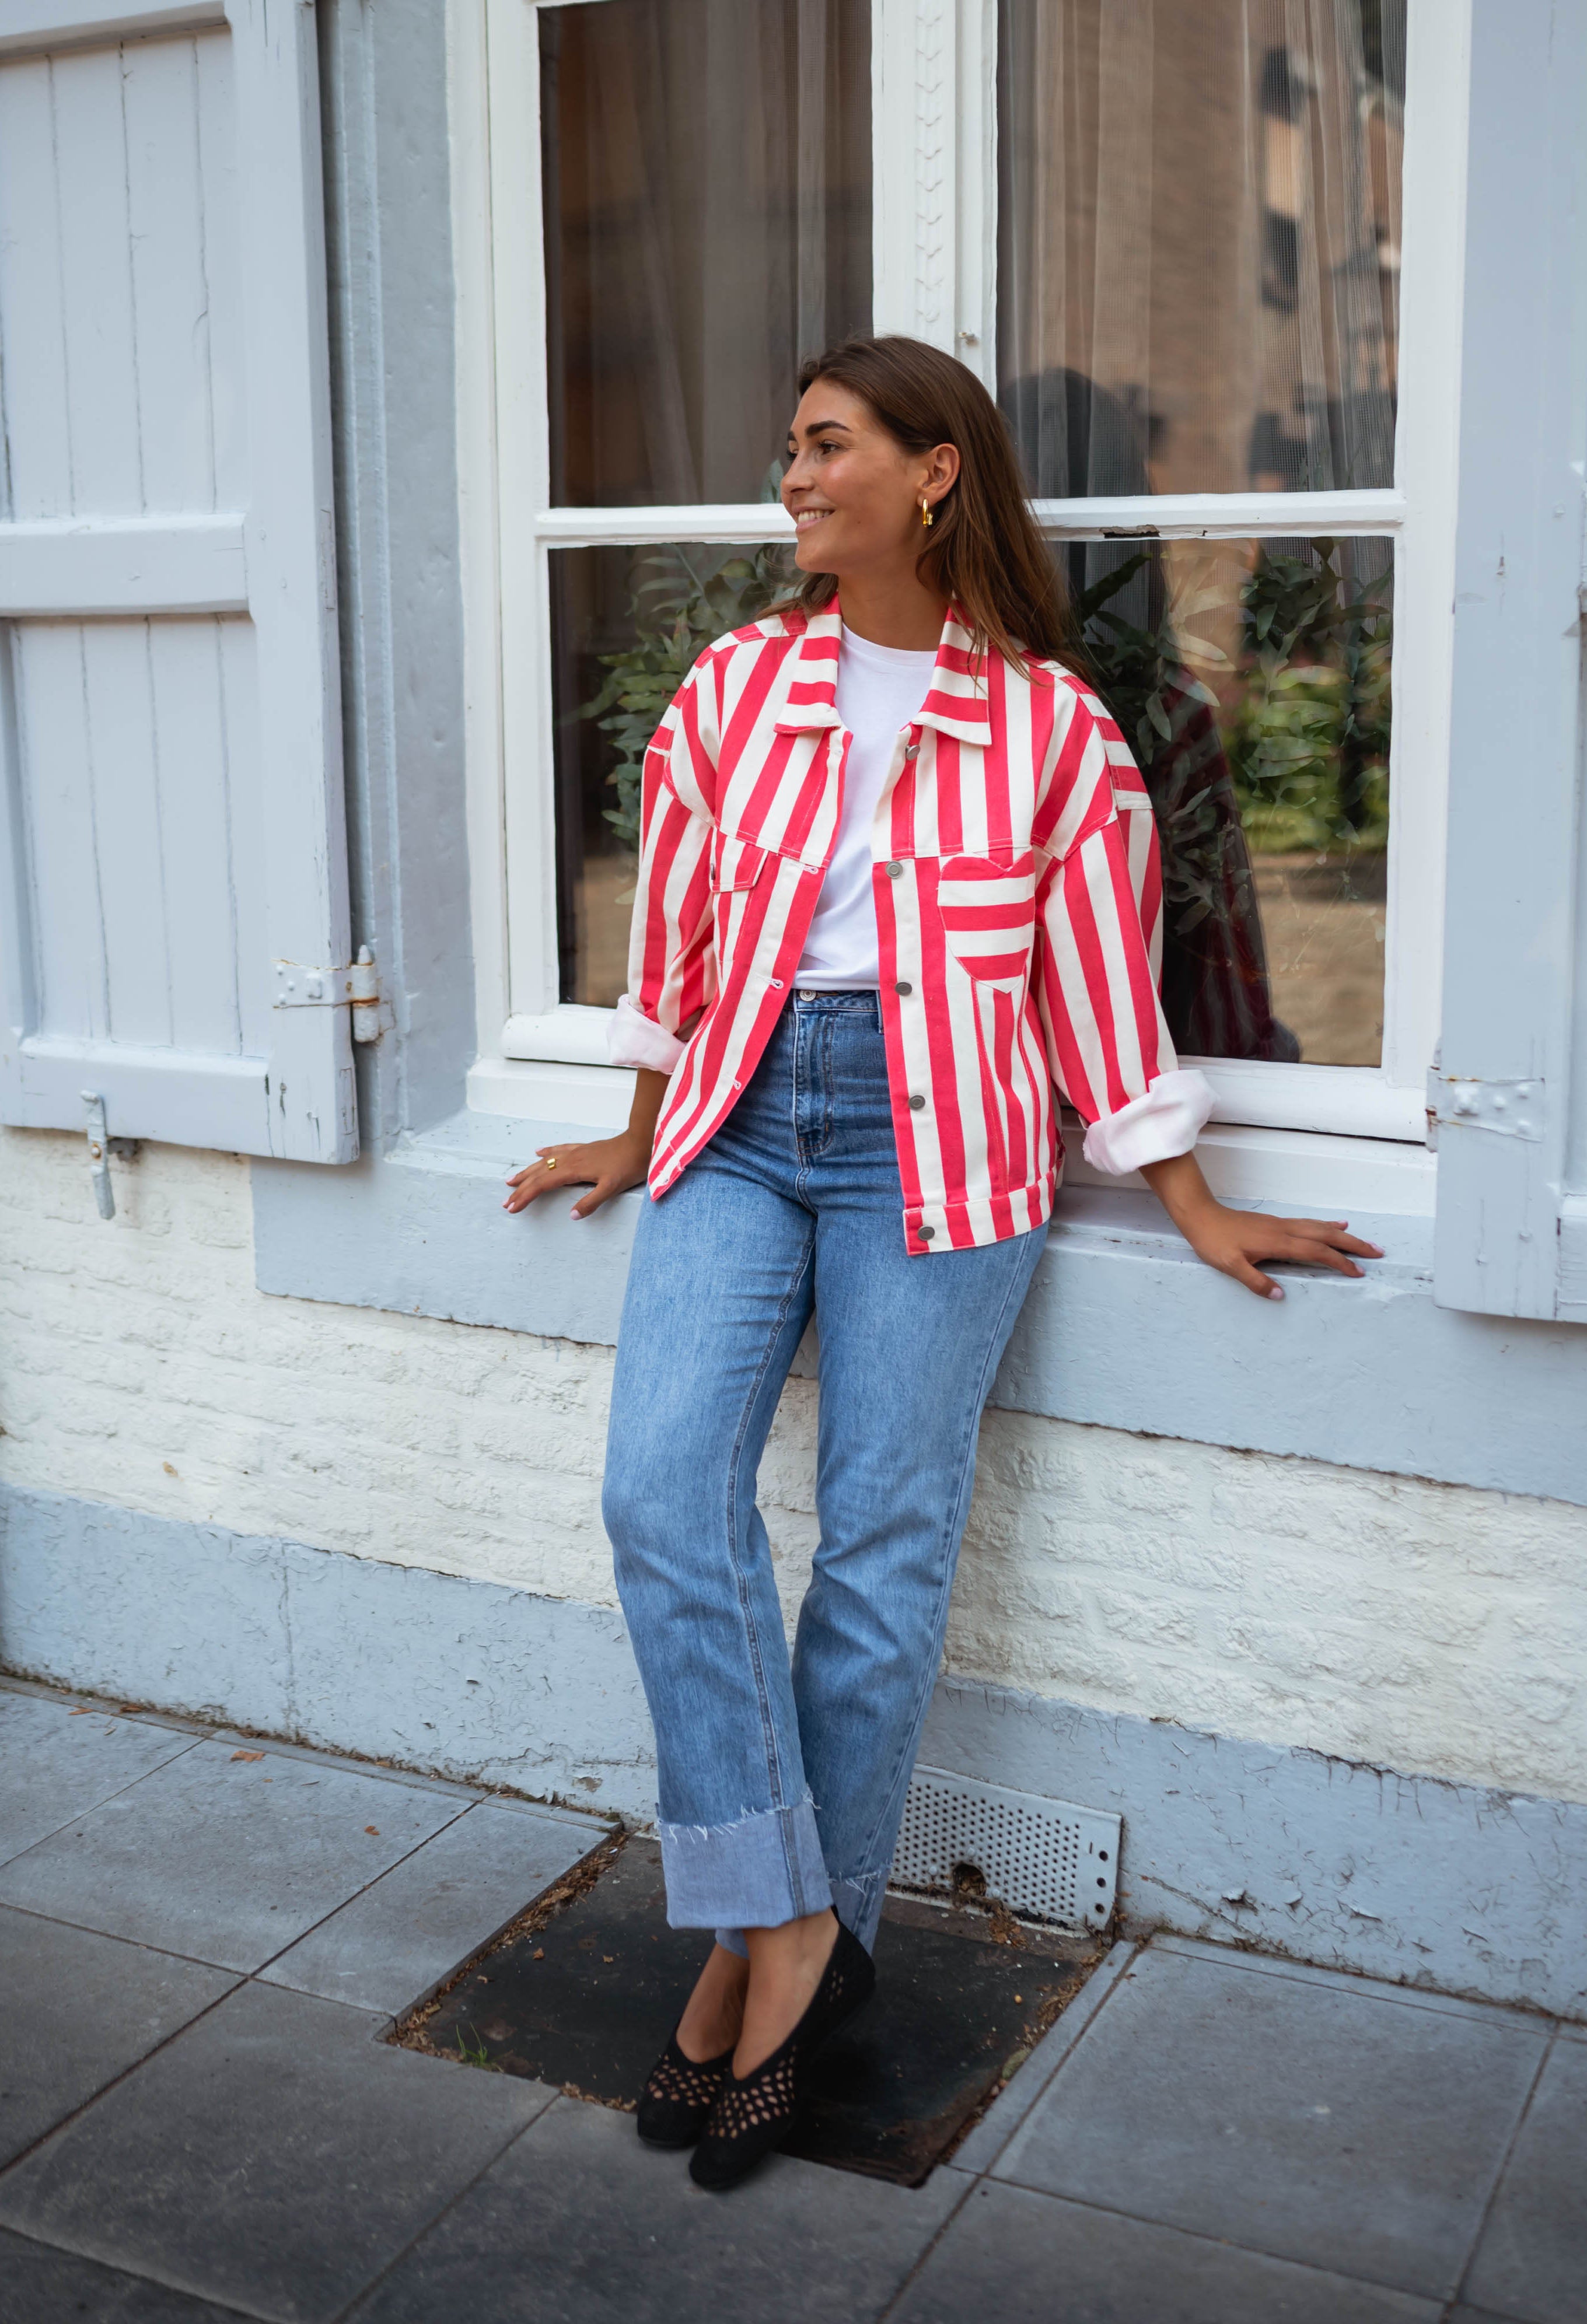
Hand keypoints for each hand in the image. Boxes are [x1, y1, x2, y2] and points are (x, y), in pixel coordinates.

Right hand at [503, 1130, 650, 1219]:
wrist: (642, 1142)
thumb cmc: (629, 1166)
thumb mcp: (612, 1187)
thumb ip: (591, 1202)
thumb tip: (571, 1215)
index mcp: (574, 1170)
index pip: (543, 1185)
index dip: (526, 1197)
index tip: (512, 1208)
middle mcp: (570, 1159)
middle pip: (539, 1175)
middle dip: (521, 1189)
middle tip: (506, 1201)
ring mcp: (576, 1152)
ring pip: (545, 1162)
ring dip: (527, 1172)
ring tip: (512, 1180)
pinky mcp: (583, 1148)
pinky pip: (559, 1149)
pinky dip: (546, 1152)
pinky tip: (538, 1152)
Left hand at [1137, 1148, 1382, 1299]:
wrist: (1200, 1216)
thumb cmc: (1213, 1242)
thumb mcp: (1230, 1266)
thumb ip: (1255, 1281)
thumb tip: (1281, 1295)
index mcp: (1278, 1242)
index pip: (1317, 1252)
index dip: (1339, 1262)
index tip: (1358, 1272)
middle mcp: (1285, 1230)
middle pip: (1327, 1236)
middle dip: (1353, 1245)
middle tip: (1378, 1253)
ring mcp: (1282, 1224)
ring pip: (1320, 1228)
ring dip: (1344, 1236)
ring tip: (1364, 1242)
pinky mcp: (1276, 1223)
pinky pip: (1309, 1223)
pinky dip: (1326, 1225)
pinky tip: (1334, 1226)